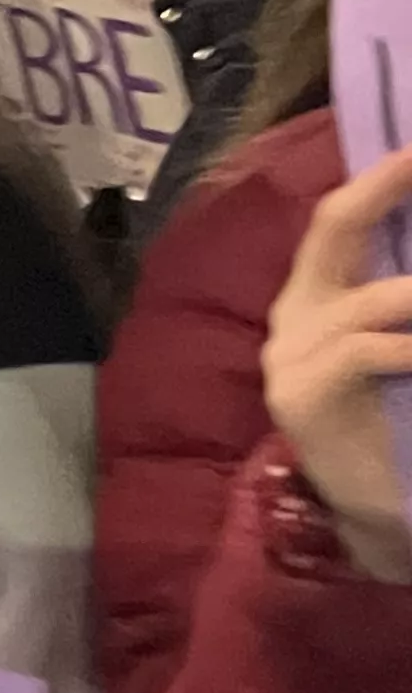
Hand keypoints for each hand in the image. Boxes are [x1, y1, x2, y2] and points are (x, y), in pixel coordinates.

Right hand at [264, 146, 411, 582]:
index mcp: (317, 300)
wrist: (379, 516)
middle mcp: (295, 316)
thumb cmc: (403, 424)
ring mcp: (291, 357)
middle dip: (387, 189)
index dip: (384, 177)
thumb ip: (405, 304)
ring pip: (376, 298)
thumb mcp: (403, 349)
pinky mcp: (301, 398)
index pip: (340, 220)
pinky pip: (370, 352)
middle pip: (333, 229)